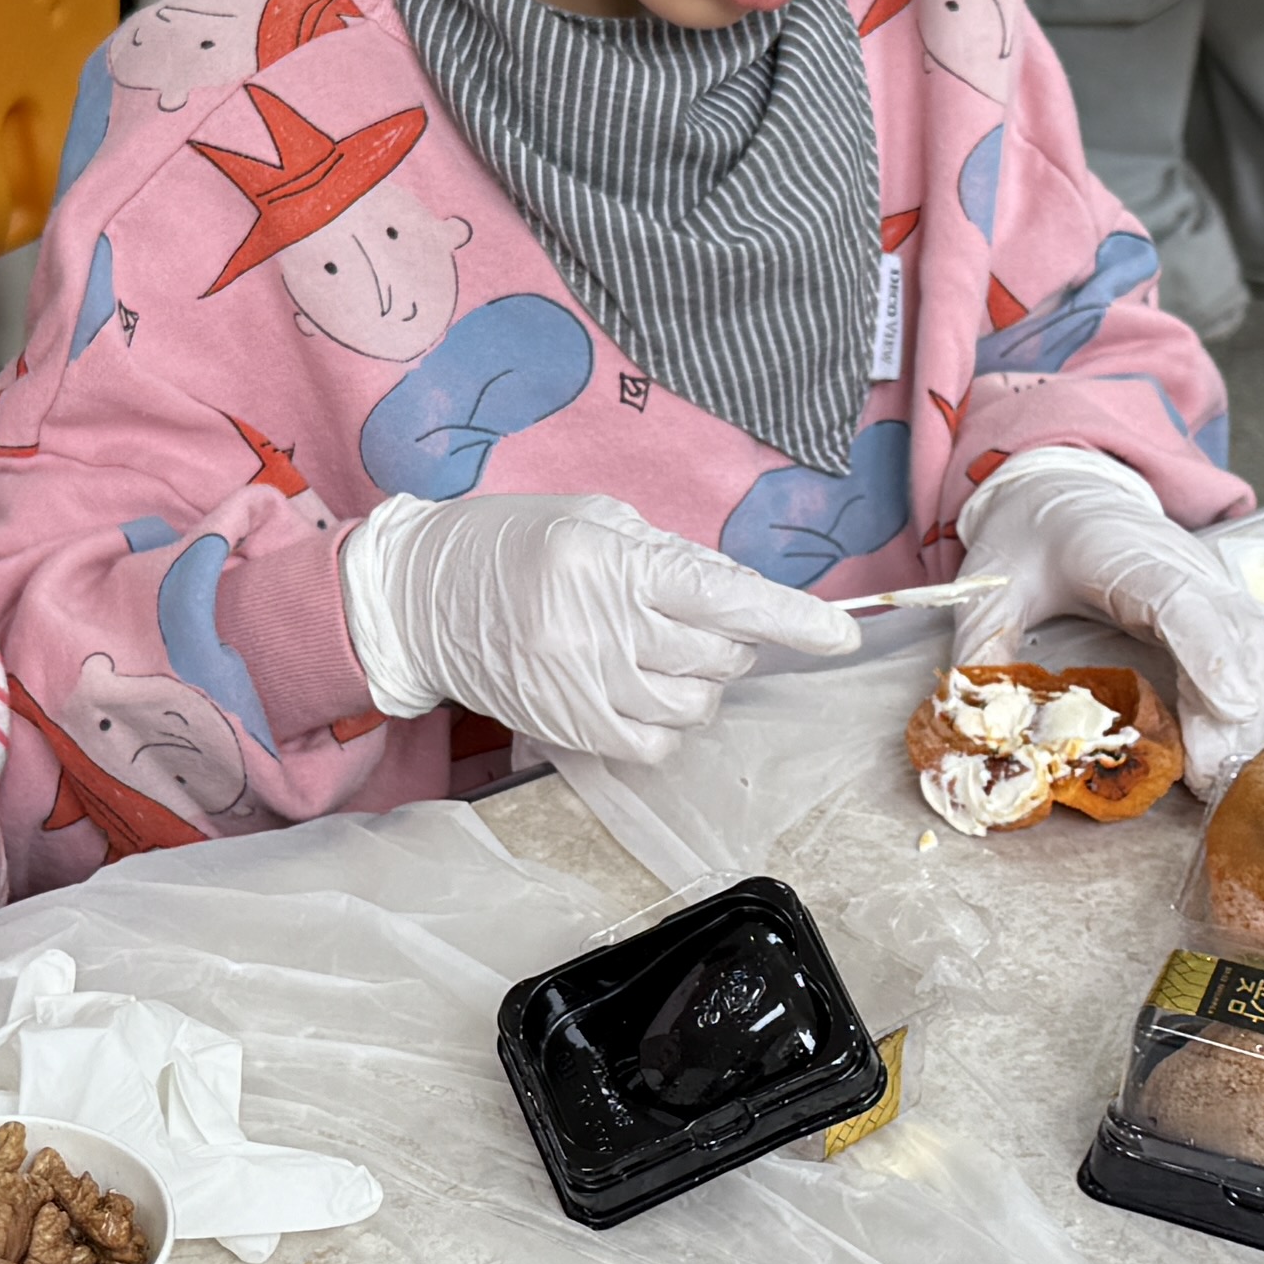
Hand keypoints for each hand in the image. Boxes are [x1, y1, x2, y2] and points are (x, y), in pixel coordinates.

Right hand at [338, 490, 853, 759]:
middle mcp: (597, 624)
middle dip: (731, 641)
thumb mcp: (593, 521)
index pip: (724, 597)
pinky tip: (642, 690)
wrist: (419, 597)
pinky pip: (656, 743)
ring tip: (660, 653)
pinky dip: (669, 722)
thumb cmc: (510, 544)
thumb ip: (671, 557)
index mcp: (608, 559)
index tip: (843, 635)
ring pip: (695, 705)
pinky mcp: (569, 728)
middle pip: (719, 655)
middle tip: (693, 620)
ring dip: (701, 682)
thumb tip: (746, 599)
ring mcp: (582, 684)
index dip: (792, 620)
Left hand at [951, 453, 1263, 790]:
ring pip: (1250, 644)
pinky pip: (1246, 650)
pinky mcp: (1213, 601)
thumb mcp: (988, 584)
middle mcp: (1178, 561)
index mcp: (1119, 551)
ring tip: (1218, 772)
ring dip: (1245, 710)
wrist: (1060, 492)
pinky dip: (1245, 698)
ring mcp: (1204, 580)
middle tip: (1212, 772)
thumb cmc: (1030, 535)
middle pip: (1230, 630)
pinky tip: (1225, 743)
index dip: (1211, 652)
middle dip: (1232, 706)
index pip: (1180, 598)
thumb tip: (982, 724)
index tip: (1231, 706)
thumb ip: (983, 647)